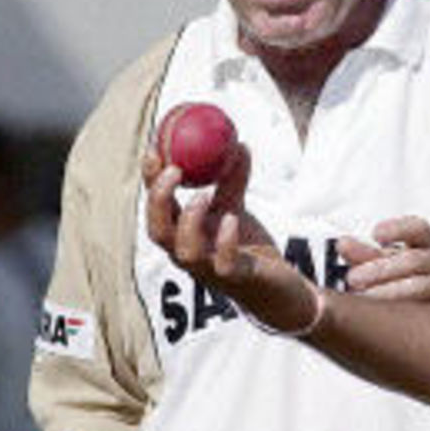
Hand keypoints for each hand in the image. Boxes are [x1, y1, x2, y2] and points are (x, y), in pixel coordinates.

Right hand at [143, 144, 315, 330]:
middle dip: (158, 200)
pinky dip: (224, 241)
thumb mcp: (236, 208)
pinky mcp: (235, 279)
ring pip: (184, 251)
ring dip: (188, 221)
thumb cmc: (247, 248)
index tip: (154, 149)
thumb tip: (238, 143)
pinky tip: (231, 219)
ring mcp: (209, 269)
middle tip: (174, 170)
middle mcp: (189, 253)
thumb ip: (234, 180)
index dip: (150, 181)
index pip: (157, 207)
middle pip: (158, 231)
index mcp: (183, 234)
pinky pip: (223, 263)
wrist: (278, 287)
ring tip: (203, 196)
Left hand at [338, 216, 429, 307]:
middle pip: (413, 260)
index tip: (375, 234)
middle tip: (353, 278)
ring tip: (363, 299)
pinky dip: (403, 313)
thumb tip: (343, 245)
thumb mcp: (392, 261)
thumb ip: (366, 254)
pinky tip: (385, 316)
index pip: (418, 229)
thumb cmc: (415, 277)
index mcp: (428, 242)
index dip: (397, 229)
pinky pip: (426, 312)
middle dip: (380, 269)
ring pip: (418, 287)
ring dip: (387, 293)